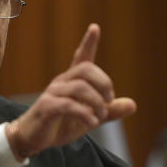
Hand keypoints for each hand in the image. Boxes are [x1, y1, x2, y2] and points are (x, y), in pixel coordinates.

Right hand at [5, 23, 135, 158]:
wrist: (32, 138)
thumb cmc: (60, 124)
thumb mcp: (90, 118)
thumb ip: (109, 111)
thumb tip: (133, 105)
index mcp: (72, 82)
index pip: (81, 57)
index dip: (88, 43)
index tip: (94, 28)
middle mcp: (62, 82)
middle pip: (85, 69)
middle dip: (103, 83)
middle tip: (109, 101)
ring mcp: (53, 93)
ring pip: (79, 88)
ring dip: (96, 102)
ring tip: (99, 117)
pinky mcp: (47, 107)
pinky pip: (68, 105)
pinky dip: (84, 113)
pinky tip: (91, 122)